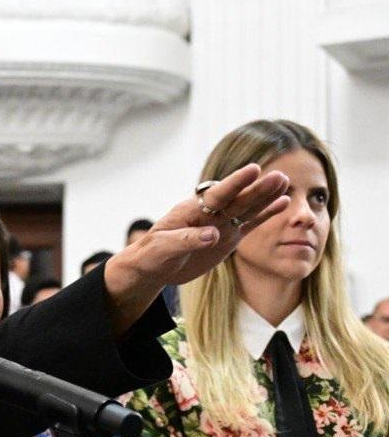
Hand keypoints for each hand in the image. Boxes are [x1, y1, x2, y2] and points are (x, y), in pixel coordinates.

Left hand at [120, 162, 288, 286]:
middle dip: (258, 189)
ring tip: (285, 182)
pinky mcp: (227, 238)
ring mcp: (221, 225)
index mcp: (191, 211)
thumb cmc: (151, 254)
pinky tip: (283, 202)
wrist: (153, 267)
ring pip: (247, 208)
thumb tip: (212, 234)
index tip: (254, 169)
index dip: (235, 182)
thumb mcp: (162, 247)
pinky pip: (250, 224)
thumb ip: (185, 240)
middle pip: (238, 199)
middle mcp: (210, 214)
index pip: (217, 194)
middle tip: (281, 176)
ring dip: (266, 196)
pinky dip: (266, 214)